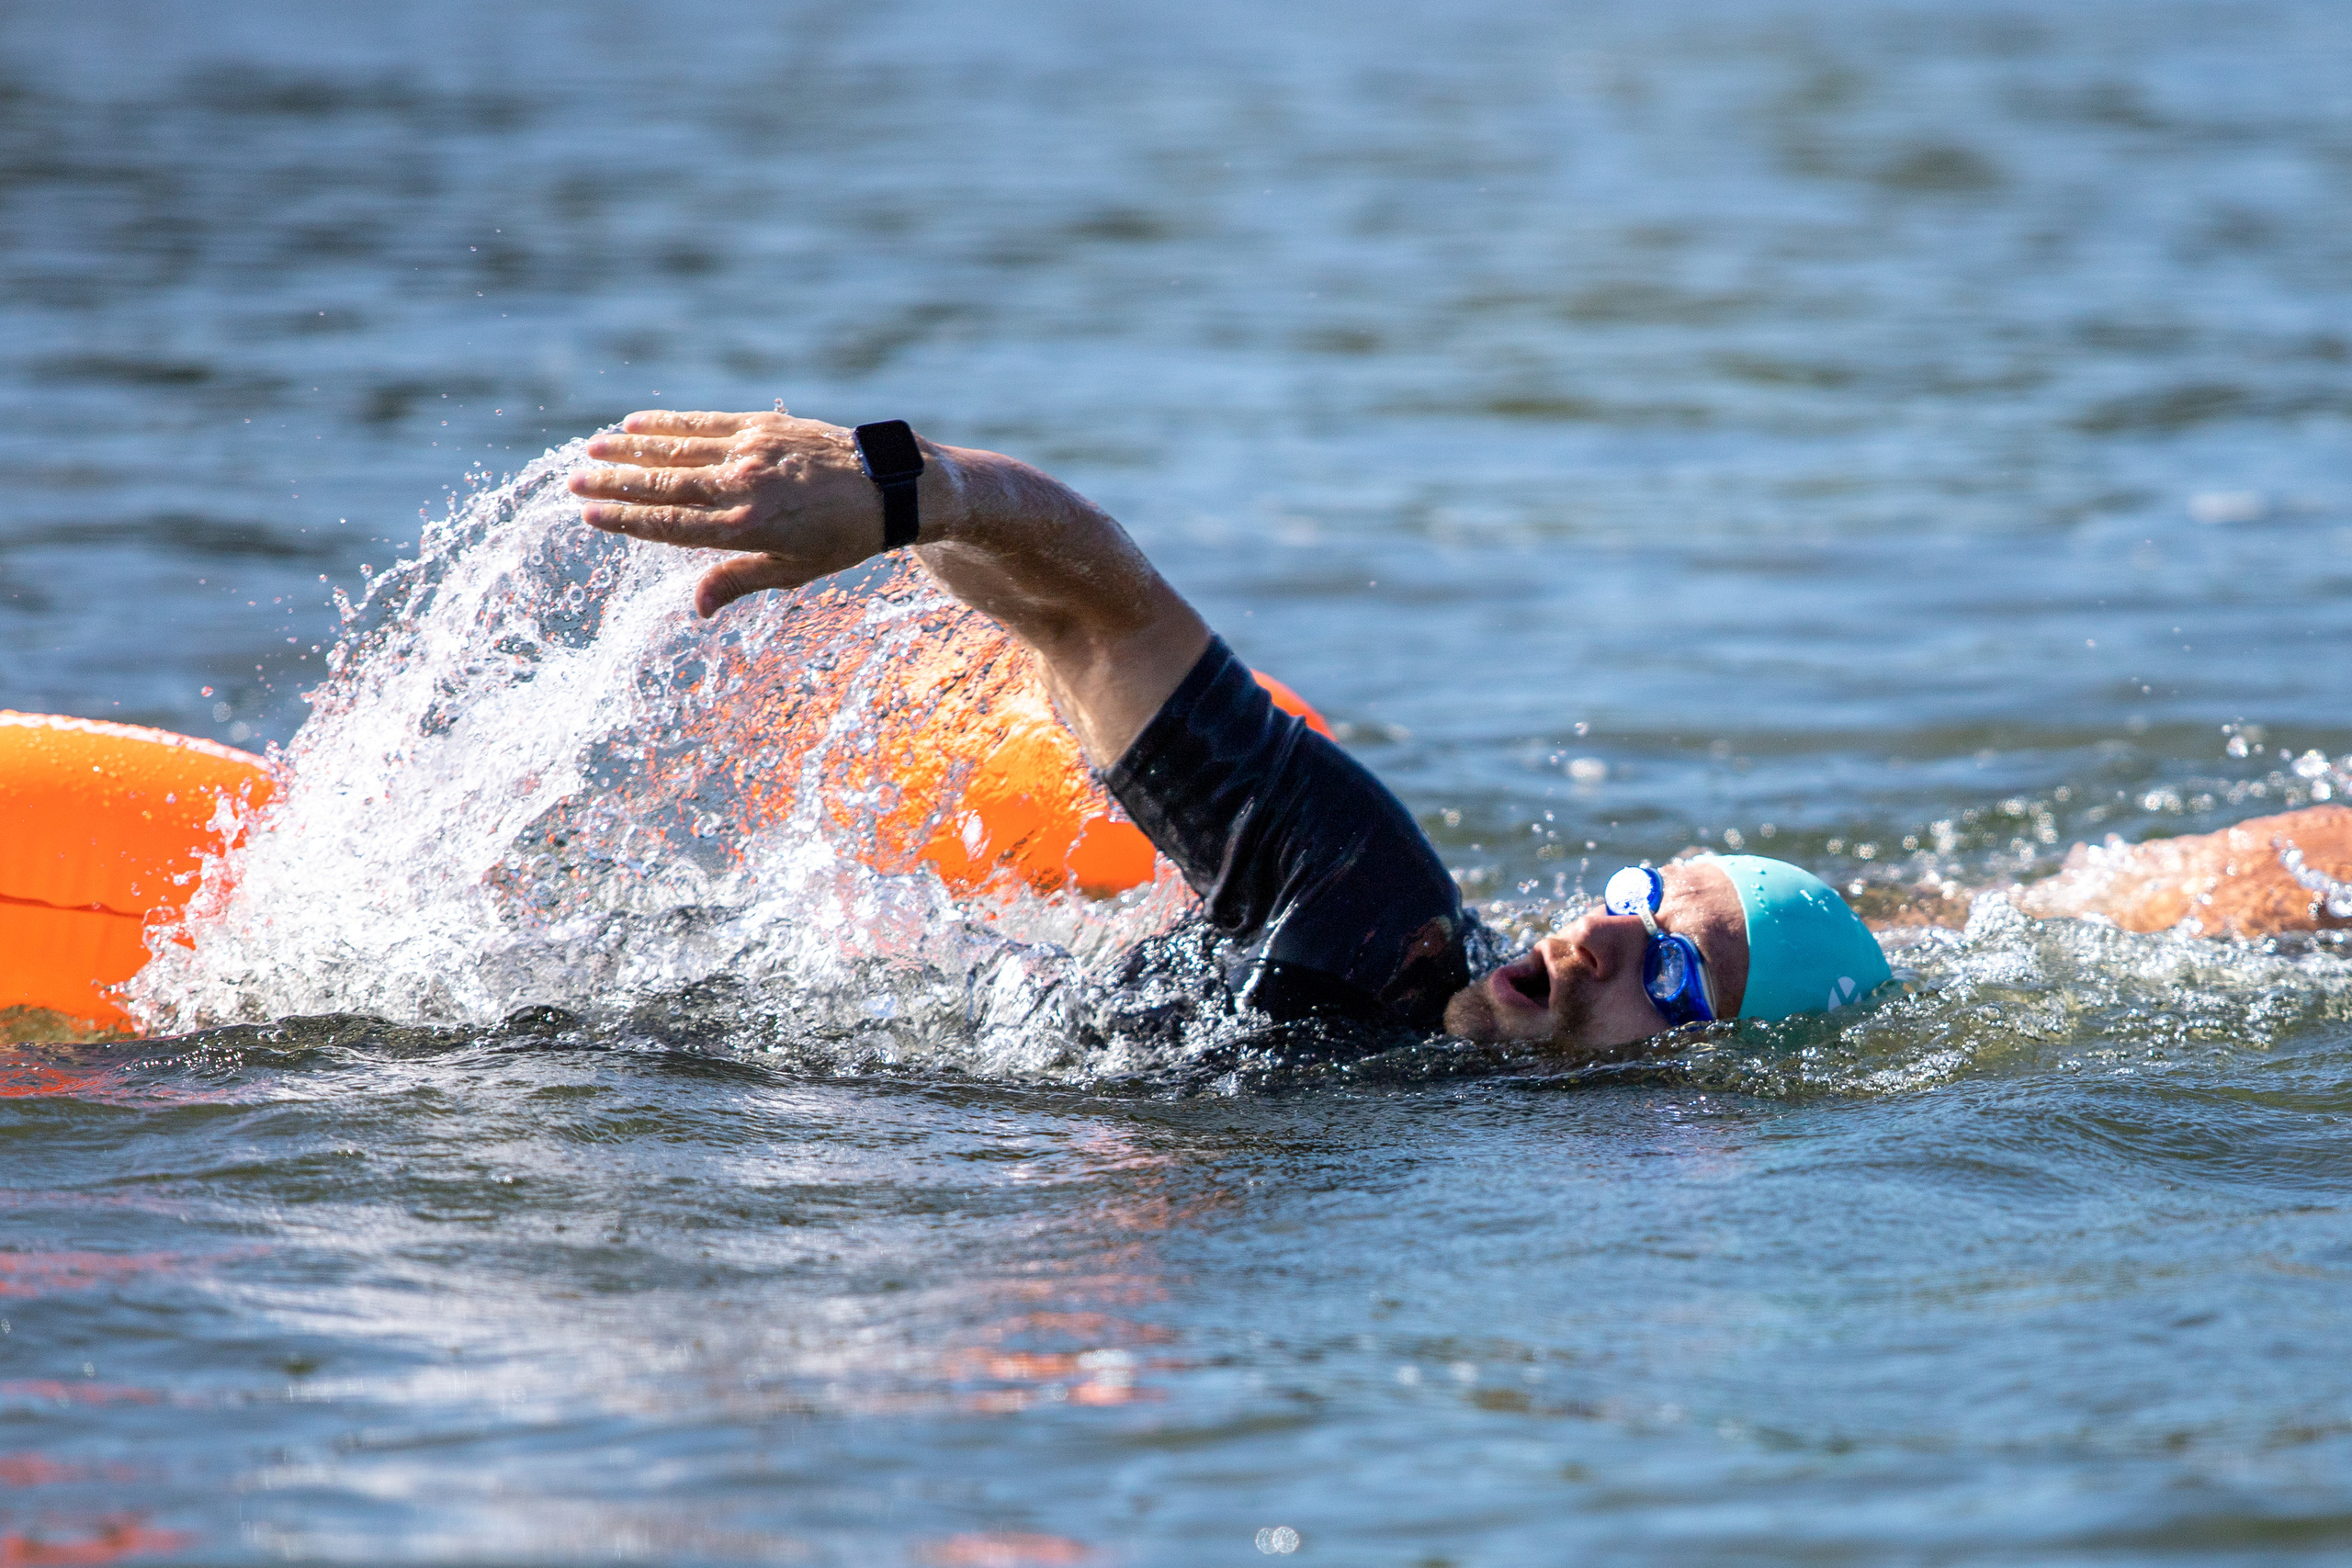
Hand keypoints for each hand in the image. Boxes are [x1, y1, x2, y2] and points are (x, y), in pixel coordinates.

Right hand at [567, 410, 940, 617]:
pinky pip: (705, 422)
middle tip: (573, 482)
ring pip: (676, 448)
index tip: (589, 515)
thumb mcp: (793, 572)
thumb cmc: (841, 538)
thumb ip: (738, 581)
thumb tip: (697, 608)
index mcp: (745, 529)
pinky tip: (637, 423)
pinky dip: (668, 423)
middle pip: (662, 484)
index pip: (669, 524)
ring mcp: (750, 450)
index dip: (625, 520)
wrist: (890, 487)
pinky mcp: (762, 425)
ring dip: (630, 448)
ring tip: (593, 447)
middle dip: (613, 483)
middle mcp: (742, 487)